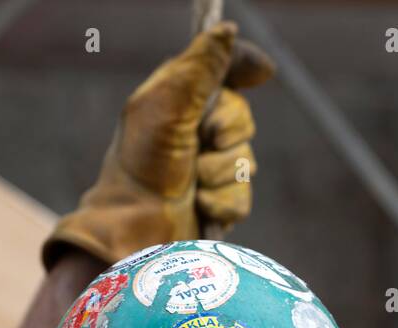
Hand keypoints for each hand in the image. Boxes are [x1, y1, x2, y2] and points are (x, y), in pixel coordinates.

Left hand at [43, 22, 274, 267]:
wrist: (136, 228)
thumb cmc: (141, 166)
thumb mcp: (166, 107)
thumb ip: (199, 69)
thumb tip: (227, 29)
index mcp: (179, 100)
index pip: (223, 70)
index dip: (244, 67)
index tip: (261, 72)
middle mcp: (195, 131)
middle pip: (243, 117)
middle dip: (226, 132)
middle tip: (200, 142)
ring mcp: (208, 169)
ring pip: (246, 161)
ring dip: (219, 173)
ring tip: (192, 184)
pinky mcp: (217, 204)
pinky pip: (242, 197)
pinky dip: (222, 203)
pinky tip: (200, 207)